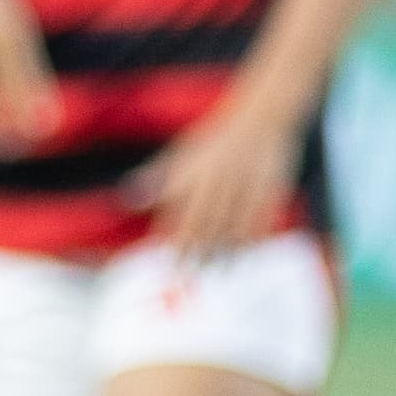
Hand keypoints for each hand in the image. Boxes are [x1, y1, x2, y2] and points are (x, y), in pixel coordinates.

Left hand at [133, 100, 302, 256]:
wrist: (259, 121)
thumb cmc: (212, 140)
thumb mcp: (180, 154)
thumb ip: (154, 178)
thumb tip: (127, 201)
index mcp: (194, 171)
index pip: (179, 209)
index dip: (173, 234)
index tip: (166, 257)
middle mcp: (218, 180)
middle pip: (204, 222)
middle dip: (193, 250)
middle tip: (185, 274)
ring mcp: (245, 187)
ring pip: (231, 226)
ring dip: (220, 251)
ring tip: (210, 270)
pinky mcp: (268, 192)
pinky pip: (258, 223)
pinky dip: (247, 241)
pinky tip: (239, 256)